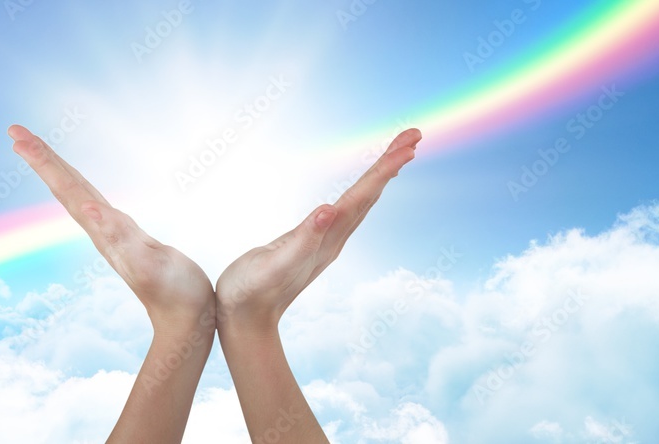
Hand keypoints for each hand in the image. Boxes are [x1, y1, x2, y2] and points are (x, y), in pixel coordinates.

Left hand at [8, 125, 213, 333]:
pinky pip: (98, 205)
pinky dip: (84, 190)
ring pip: (79, 194)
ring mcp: (113, 233)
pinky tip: (80, 191)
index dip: (44, 162)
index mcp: (103, 230)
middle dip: (42, 159)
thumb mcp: (149, 264)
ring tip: (38, 151)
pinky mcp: (128, 237)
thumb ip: (120, 237)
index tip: (18, 138)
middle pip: (65, 187)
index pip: (67, 188)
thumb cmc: (175, 294)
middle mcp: (102, 229)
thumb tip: (88, 209)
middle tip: (16, 132)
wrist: (186, 320)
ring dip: (57, 172)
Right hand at [215, 128, 421, 332]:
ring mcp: (325, 241)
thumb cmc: (250, 292)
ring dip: (380, 176)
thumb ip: (302, 239)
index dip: (385, 169)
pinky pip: (345, 211)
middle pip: (370, 195)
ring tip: (399, 154)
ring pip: (361, 202)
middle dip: (391, 164)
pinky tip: (360, 191)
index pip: (362, 197)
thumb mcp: (273, 264)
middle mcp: (333, 238)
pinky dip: (360, 193)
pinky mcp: (313, 243)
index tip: (408, 145)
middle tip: (414, 135)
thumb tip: (328, 210)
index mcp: (326, 238)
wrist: (244, 321)